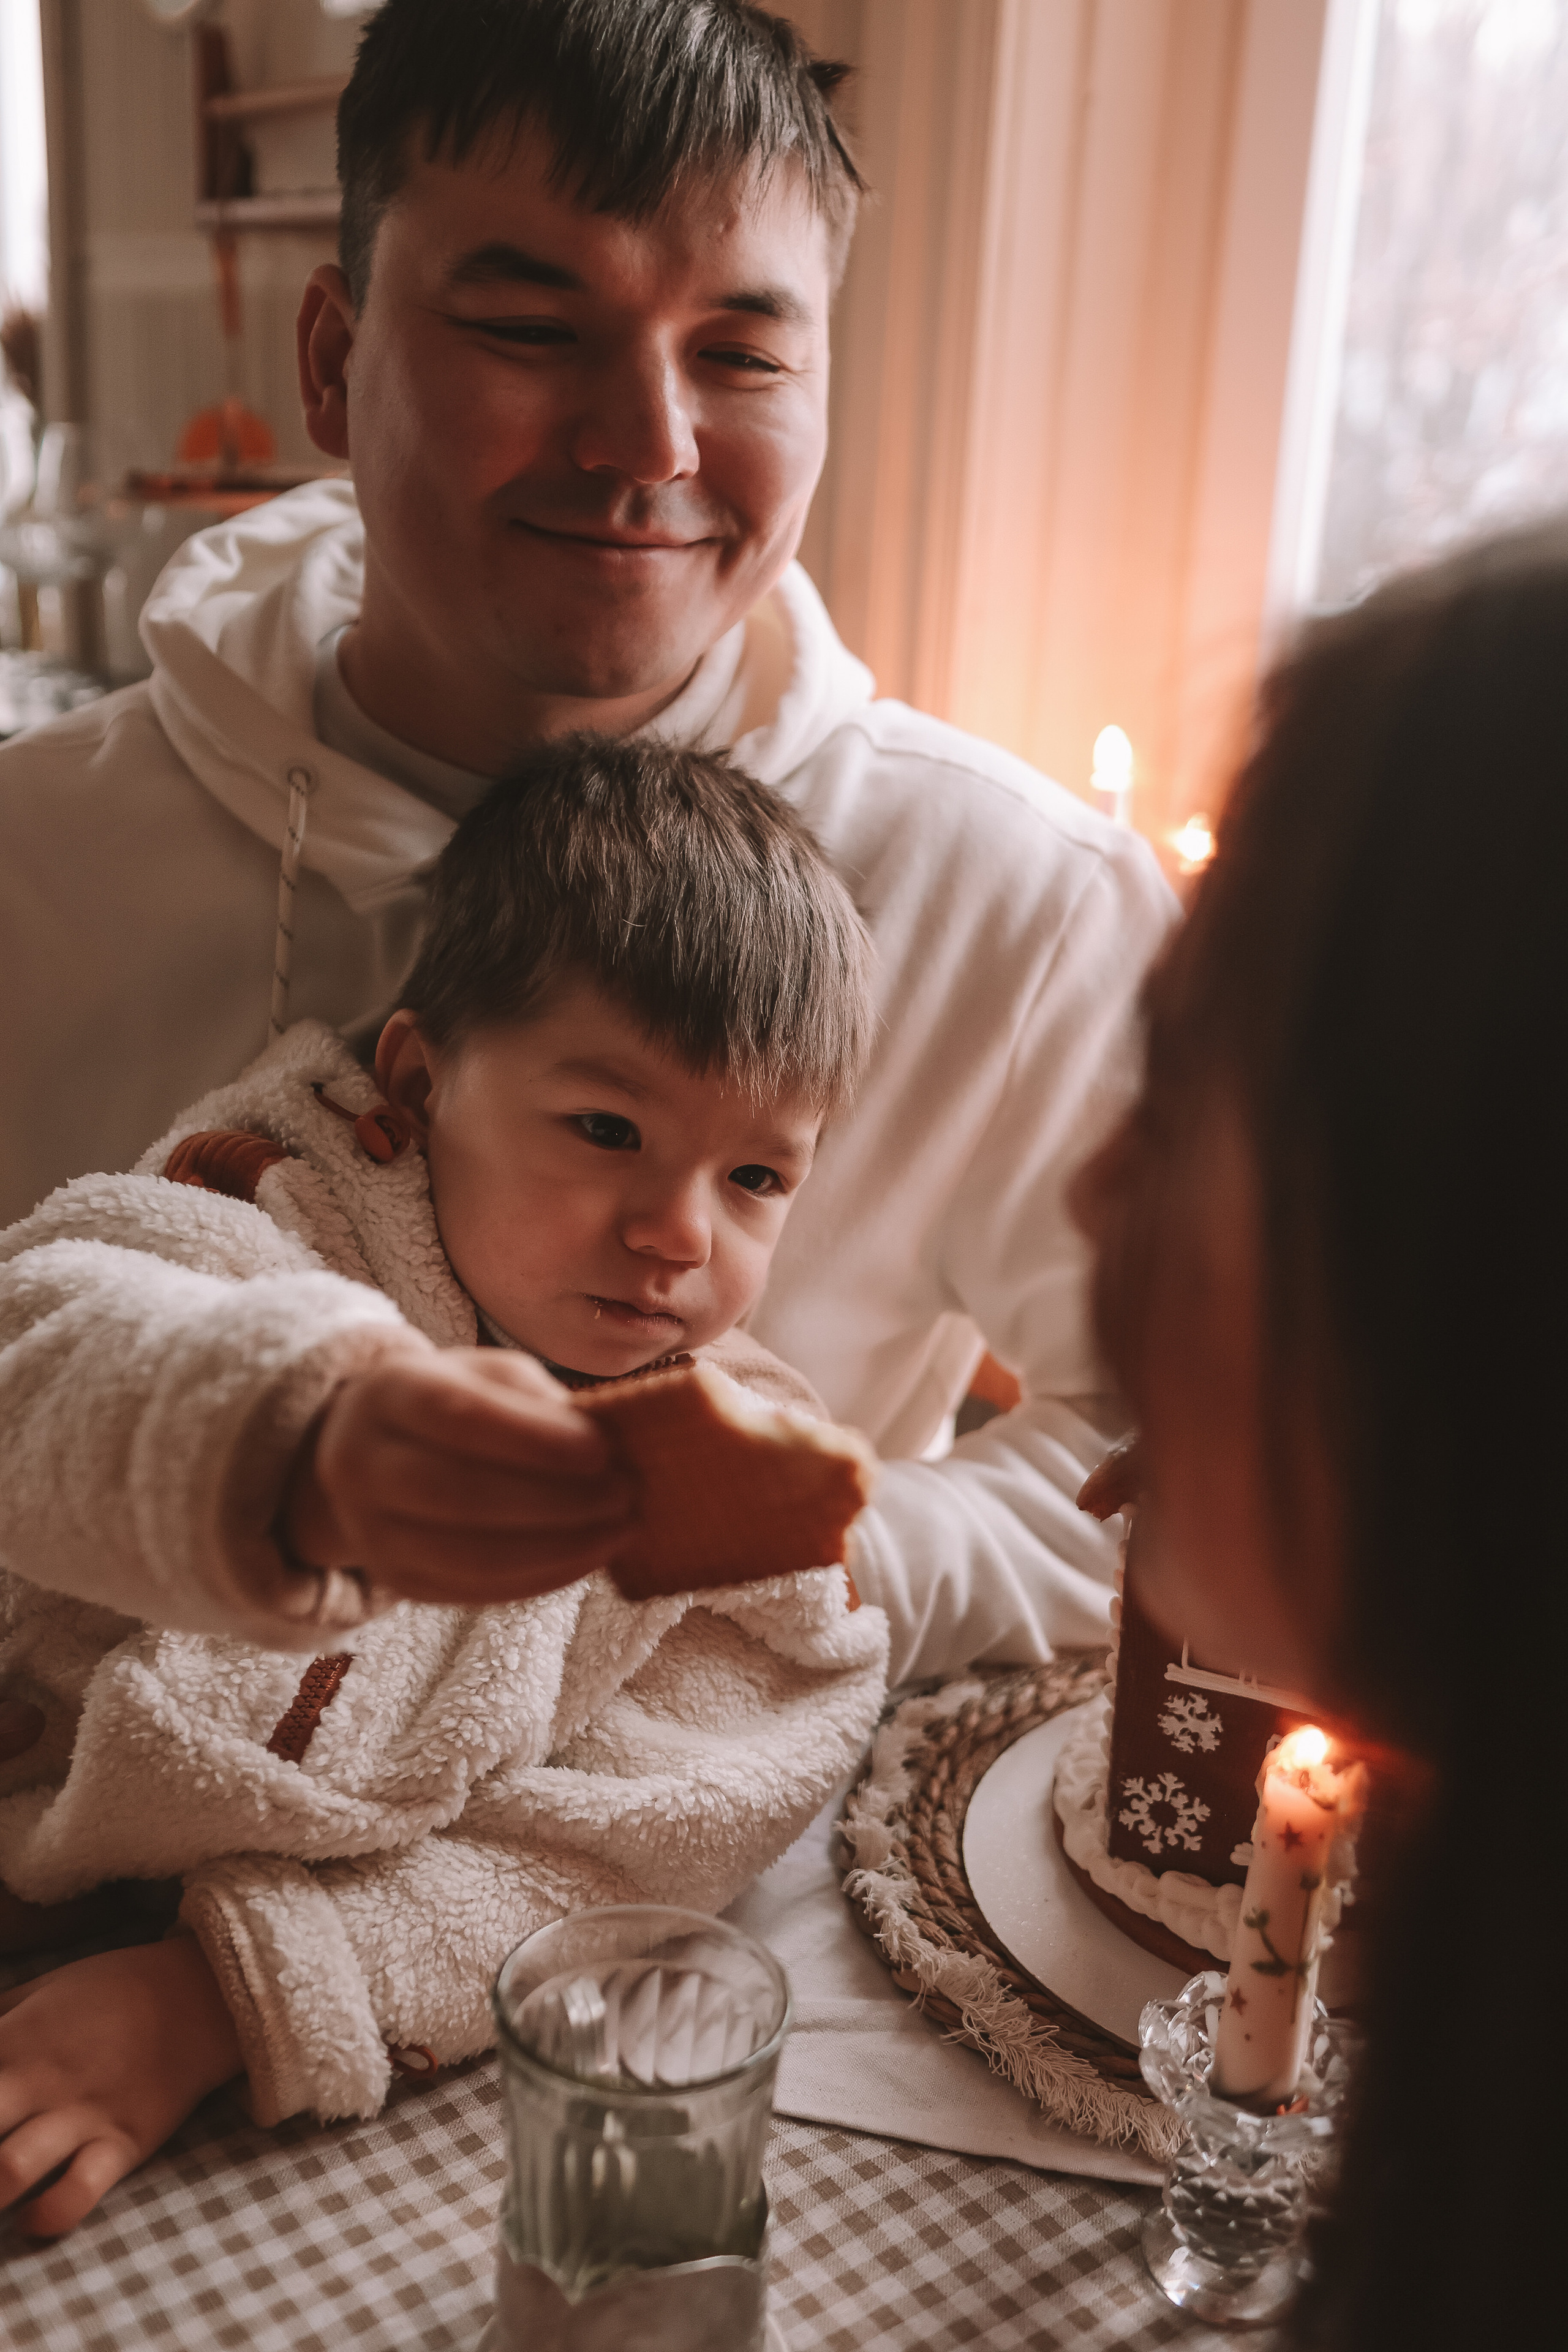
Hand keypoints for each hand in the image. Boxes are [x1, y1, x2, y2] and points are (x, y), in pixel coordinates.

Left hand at [0, 1938, 241, 2234]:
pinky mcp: (123, 2143)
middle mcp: (40, 2079)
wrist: (199, 1993)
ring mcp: (82, 2113)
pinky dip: (44, 2217)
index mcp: (14, 2039)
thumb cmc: (110, 1991)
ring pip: (8, 2169)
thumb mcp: (41, 1988)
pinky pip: (77, 2194)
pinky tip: (30, 2217)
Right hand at [282, 1346, 633, 1605]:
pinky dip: (541, 1577)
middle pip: (461, 1493)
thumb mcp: (487, 1375)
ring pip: (467, 1554)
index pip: (459, 1417)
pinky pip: (473, 1590)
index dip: (534, 1439)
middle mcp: (363, 1464)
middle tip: (624, 1493)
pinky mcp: (397, 1579)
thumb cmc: (453, 1401)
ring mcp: (372, 1531)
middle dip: (556, 1500)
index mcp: (390, 1393)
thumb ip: (538, 1400)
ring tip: (620, 1528)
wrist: (369, 1447)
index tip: (602, 1450)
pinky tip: (588, 1556)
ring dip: (558, 1547)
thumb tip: (604, 1443)